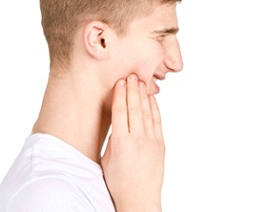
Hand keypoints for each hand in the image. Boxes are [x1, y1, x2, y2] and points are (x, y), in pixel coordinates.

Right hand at [101, 74, 164, 211]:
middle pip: (134, 108)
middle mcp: (137, 139)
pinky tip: (151, 99)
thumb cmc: (118, 182)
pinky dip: (154, 108)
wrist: (139, 198)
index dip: (120, 94)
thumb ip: (113, 138)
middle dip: (133, 89)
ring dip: (143, 95)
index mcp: (120, 143)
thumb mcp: (107, 159)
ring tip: (141, 81)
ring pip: (147, 112)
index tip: (121, 82)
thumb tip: (118, 120)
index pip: (120, 111)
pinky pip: (157, 121)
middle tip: (132, 75)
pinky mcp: (160, 144)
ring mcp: (151, 141)